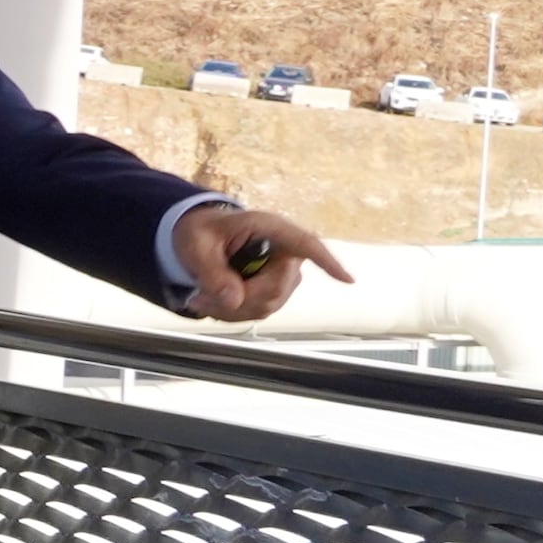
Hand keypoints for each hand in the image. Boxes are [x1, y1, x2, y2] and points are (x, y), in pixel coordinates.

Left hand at [179, 204, 351, 323]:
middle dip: (238, 299)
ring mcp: (281, 275)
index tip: (347, 279)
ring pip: (267, 305)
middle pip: (276, 288)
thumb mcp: (195, 245)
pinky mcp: (272, 292)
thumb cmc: (201, 231)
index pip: (306, 245)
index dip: (327, 263)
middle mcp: (283, 252)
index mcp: (270, 229)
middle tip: (200, 296)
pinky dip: (231, 313)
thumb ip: (211, 271)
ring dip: (230, 309)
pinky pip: (257, 312)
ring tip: (201, 295)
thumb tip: (234, 299)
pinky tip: (211, 300)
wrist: (199, 236)